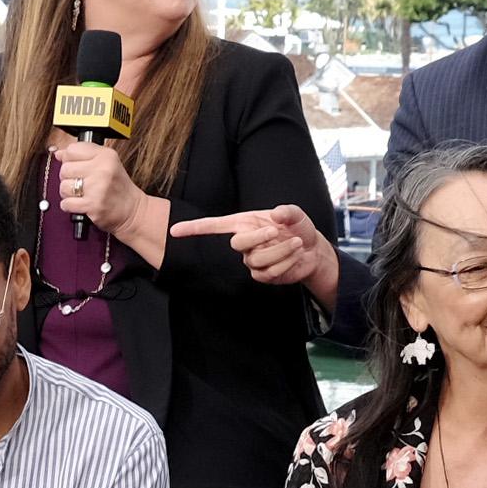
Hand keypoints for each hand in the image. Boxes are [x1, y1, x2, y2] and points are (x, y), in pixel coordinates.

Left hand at [50, 133, 151, 240]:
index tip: (76, 166)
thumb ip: (83, 154)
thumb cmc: (118, 186)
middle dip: (68, 178)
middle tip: (79, 183)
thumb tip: (59, 153)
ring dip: (67, 193)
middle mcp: (102, 169)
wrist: (132, 210)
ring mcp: (97, 188)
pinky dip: (69, 205)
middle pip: (65, 169)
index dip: (69, 159)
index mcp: (105, 156)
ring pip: (63, 186)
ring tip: (80, 194)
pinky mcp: (92, 205)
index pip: (72, 150)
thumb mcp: (106, 162)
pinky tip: (79, 204)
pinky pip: (66, 203)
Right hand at [173, 204, 338, 296]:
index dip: (194, 229)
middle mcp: (244, 242)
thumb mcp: (295, 215)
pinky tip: (295, 255)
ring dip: (280, 250)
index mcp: (244, 223)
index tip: (174, 231)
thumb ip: (287, 211)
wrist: (312, 250)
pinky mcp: (263, 276)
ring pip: (257, 259)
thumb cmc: (297, 228)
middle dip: (256, 238)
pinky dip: (286, 262)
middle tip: (275, 231)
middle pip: (237, 244)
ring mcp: (251, 261)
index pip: (213, 226)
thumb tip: (276, 214)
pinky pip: (269, 272)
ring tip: (296, 243)